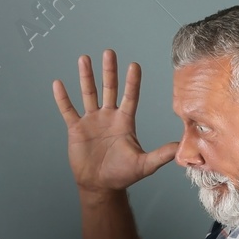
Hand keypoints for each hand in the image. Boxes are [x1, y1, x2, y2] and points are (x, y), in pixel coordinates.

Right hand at [52, 49, 179, 195]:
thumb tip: (180, 148)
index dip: (132, 82)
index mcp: (124, 122)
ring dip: (86, 77)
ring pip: (88, 94)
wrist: (100, 186)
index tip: (134, 65)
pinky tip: (59, 83)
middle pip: (109, 88)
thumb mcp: (144, 165)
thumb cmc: (122, 175)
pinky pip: (68, 110)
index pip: (130, 97)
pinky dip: (62, 98)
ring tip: (84, 58)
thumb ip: (161, 155)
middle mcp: (108, 117)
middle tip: (109, 52)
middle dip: (109, 71)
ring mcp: (92, 121)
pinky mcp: (76, 129)